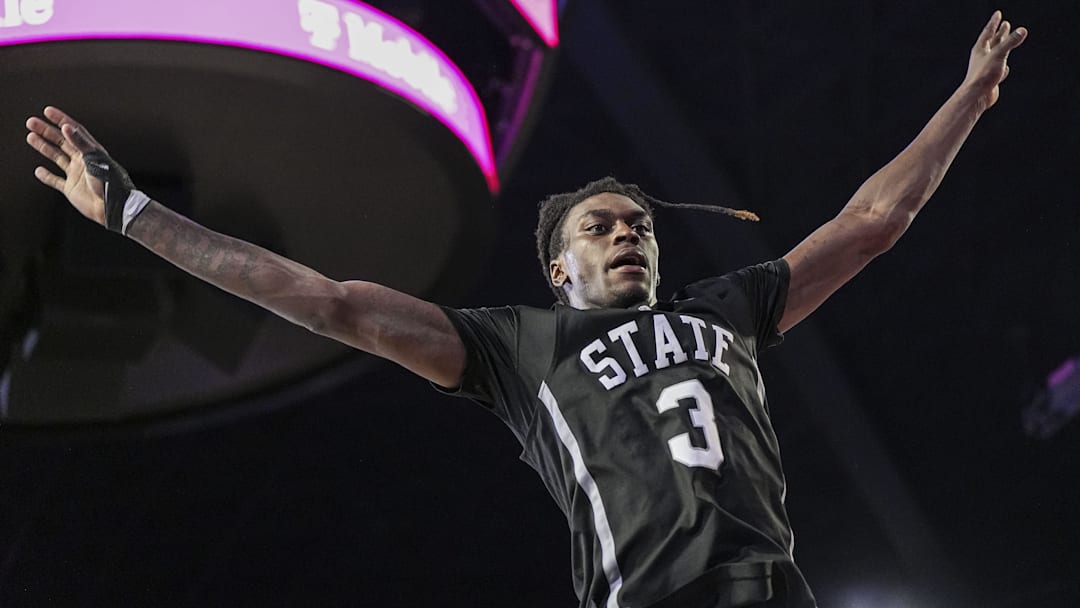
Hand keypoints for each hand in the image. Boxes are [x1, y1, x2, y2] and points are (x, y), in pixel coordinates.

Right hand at [25, 106, 109, 224]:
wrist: (113, 207)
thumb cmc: (110, 182)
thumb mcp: (95, 158)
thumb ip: (80, 142)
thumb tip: (66, 126)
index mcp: (91, 152)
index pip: (74, 131)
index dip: (61, 120)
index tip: (48, 111)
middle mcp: (83, 161)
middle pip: (62, 141)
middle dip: (47, 131)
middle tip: (31, 122)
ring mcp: (77, 174)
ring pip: (57, 157)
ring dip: (44, 147)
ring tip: (31, 137)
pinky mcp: (72, 189)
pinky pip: (56, 181)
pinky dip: (47, 176)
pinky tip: (38, 171)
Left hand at [964, 11, 1026, 109]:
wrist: (977, 96)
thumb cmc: (983, 75)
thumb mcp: (999, 54)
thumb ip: (1010, 42)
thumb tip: (1022, 31)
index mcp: (980, 49)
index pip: (988, 31)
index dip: (994, 22)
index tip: (997, 14)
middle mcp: (982, 57)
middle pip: (993, 42)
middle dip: (1000, 33)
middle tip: (1006, 24)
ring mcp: (986, 68)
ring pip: (997, 55)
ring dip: (1003, 48)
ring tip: (1007, 43)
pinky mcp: (991, 79)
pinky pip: (999, 71)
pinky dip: (1003, 68)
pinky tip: (1006, 68)